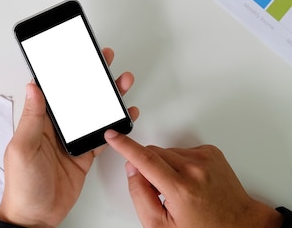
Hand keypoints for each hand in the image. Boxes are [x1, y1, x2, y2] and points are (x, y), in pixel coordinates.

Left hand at [0, 48, 138, 227]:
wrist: (35, 217)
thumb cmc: (22, 185)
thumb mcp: (23, 148)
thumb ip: (32, 118)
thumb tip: (33, 87)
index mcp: (38, 121)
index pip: (52, 90)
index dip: (64, 71)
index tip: (76, 54)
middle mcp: (54, 128)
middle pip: (76, 96)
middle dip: (90, 77)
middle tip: (103, 59)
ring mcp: (70, 141)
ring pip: (91, 112)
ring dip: (106, 97)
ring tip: (121, 82)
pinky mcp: (83, 156)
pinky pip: (100, 136)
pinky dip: (114, 125)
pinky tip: (125, 115)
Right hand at [104, 131, 283, 227]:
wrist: (240, 225)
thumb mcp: (162, 225)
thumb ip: (140, 195)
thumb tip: (132, 170)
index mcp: (181, 189)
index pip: (145, 159)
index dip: (125, 146)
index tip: (112, 136)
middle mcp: (195, 169)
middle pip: (153, 153)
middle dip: (148, 167)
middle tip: (158, 190)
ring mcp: (205, 159)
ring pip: (167, 150)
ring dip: (165, 165)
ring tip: (178, 187)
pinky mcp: (211, 152)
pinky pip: (182, 150)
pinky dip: (180, 162)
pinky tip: (188, 180)